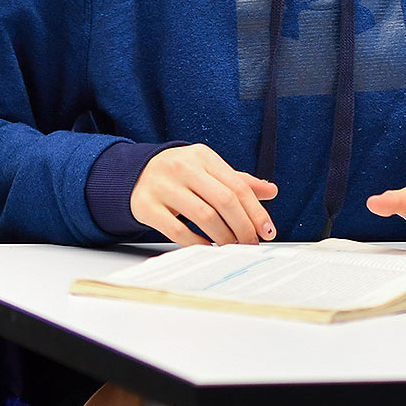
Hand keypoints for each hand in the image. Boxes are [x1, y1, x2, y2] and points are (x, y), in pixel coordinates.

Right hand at [130, 145, 277, 246]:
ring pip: (203, 216)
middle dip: (243, 227)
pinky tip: (208, 248)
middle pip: (223, 200)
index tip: (267, 231)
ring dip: (224, 237)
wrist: (135, 174)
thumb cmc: (180, 174)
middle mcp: (183, 168)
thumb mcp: (208, 169)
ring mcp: (163, 187)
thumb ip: (239, 181)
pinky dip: (197, 243)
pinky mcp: (147, 207)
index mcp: (203, 156)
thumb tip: (271, 191)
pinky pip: (177, 231)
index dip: (255, 211)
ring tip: (233, 247)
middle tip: (251, 243)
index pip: (237, 185)